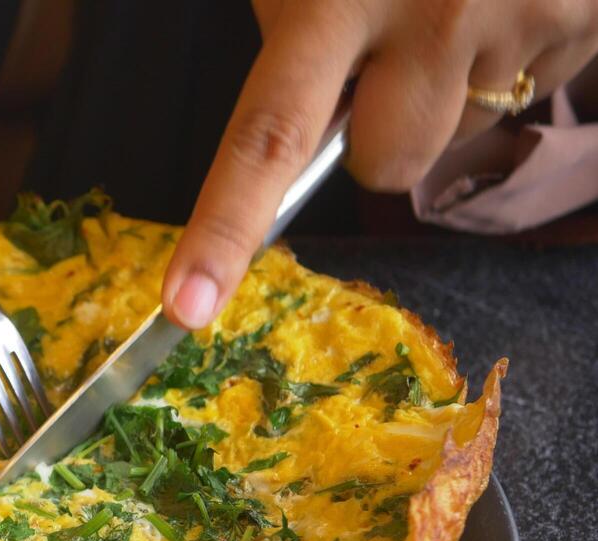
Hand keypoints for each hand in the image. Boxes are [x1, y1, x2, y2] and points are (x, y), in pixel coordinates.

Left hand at [163, 0, 597, 328]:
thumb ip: (298, 29)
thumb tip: (294, 127)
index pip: (265, 136)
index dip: (224, 227)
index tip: (186, 307)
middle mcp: (431, 17)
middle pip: (386, 166)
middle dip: (377, 133)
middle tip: (381, 49)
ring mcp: (523, 16)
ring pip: (464, 132)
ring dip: (451, 88)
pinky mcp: (591, 16)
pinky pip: (535, 85)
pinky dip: (516, 50)